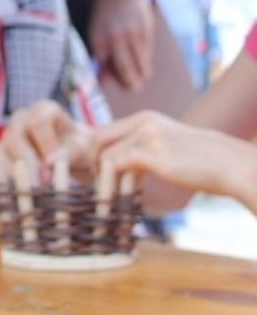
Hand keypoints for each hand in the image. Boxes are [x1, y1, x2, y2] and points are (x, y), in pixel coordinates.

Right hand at [0, 100, 93, 184]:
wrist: (72, 154)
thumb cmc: (78, 147)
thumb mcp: (83, 147)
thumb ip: (71, 151)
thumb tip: (53, 161)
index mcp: (44, 110)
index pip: (38, 121)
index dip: (45, 142)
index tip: (53, 163)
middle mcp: (22, 118)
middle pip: (16, 136)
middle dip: (29, 162)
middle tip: (42, 182)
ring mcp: (7, 133)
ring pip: (1, 148)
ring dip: (14, 171)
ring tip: (30, 188)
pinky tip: (9, 184)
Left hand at [87, 110, 238, 203]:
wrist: (225, 163)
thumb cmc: (198, 159)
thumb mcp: (165, 143)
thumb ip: (143, 147)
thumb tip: (121, 163)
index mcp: (144, 118)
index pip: (105, 130)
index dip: (94, 151)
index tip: (94, 169)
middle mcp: (143, 123)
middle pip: (98, 138)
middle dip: (89, 161)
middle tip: (94, 181)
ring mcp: (148, 137)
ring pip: (107, 156)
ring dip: (102, 178)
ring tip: (107, 194)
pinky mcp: (154, 155)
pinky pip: (120, 165)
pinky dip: (113, 182)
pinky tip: (118, 196)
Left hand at [88, 0, 152, 91]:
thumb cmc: (104, 14)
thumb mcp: (95, 32)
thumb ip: (100, 53)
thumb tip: (102, 74)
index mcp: (100, 39)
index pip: (105, 65)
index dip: (110, 80)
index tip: (115, 91)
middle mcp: (116, 37)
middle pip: (125, 66)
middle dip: (130, 80)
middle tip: (135, 90)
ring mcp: (133, 33)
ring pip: (139, 59)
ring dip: (141, 71)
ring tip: (143, 79)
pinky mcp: (146, 27)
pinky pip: (148, 48)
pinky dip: (147, 58)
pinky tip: (147, 65)